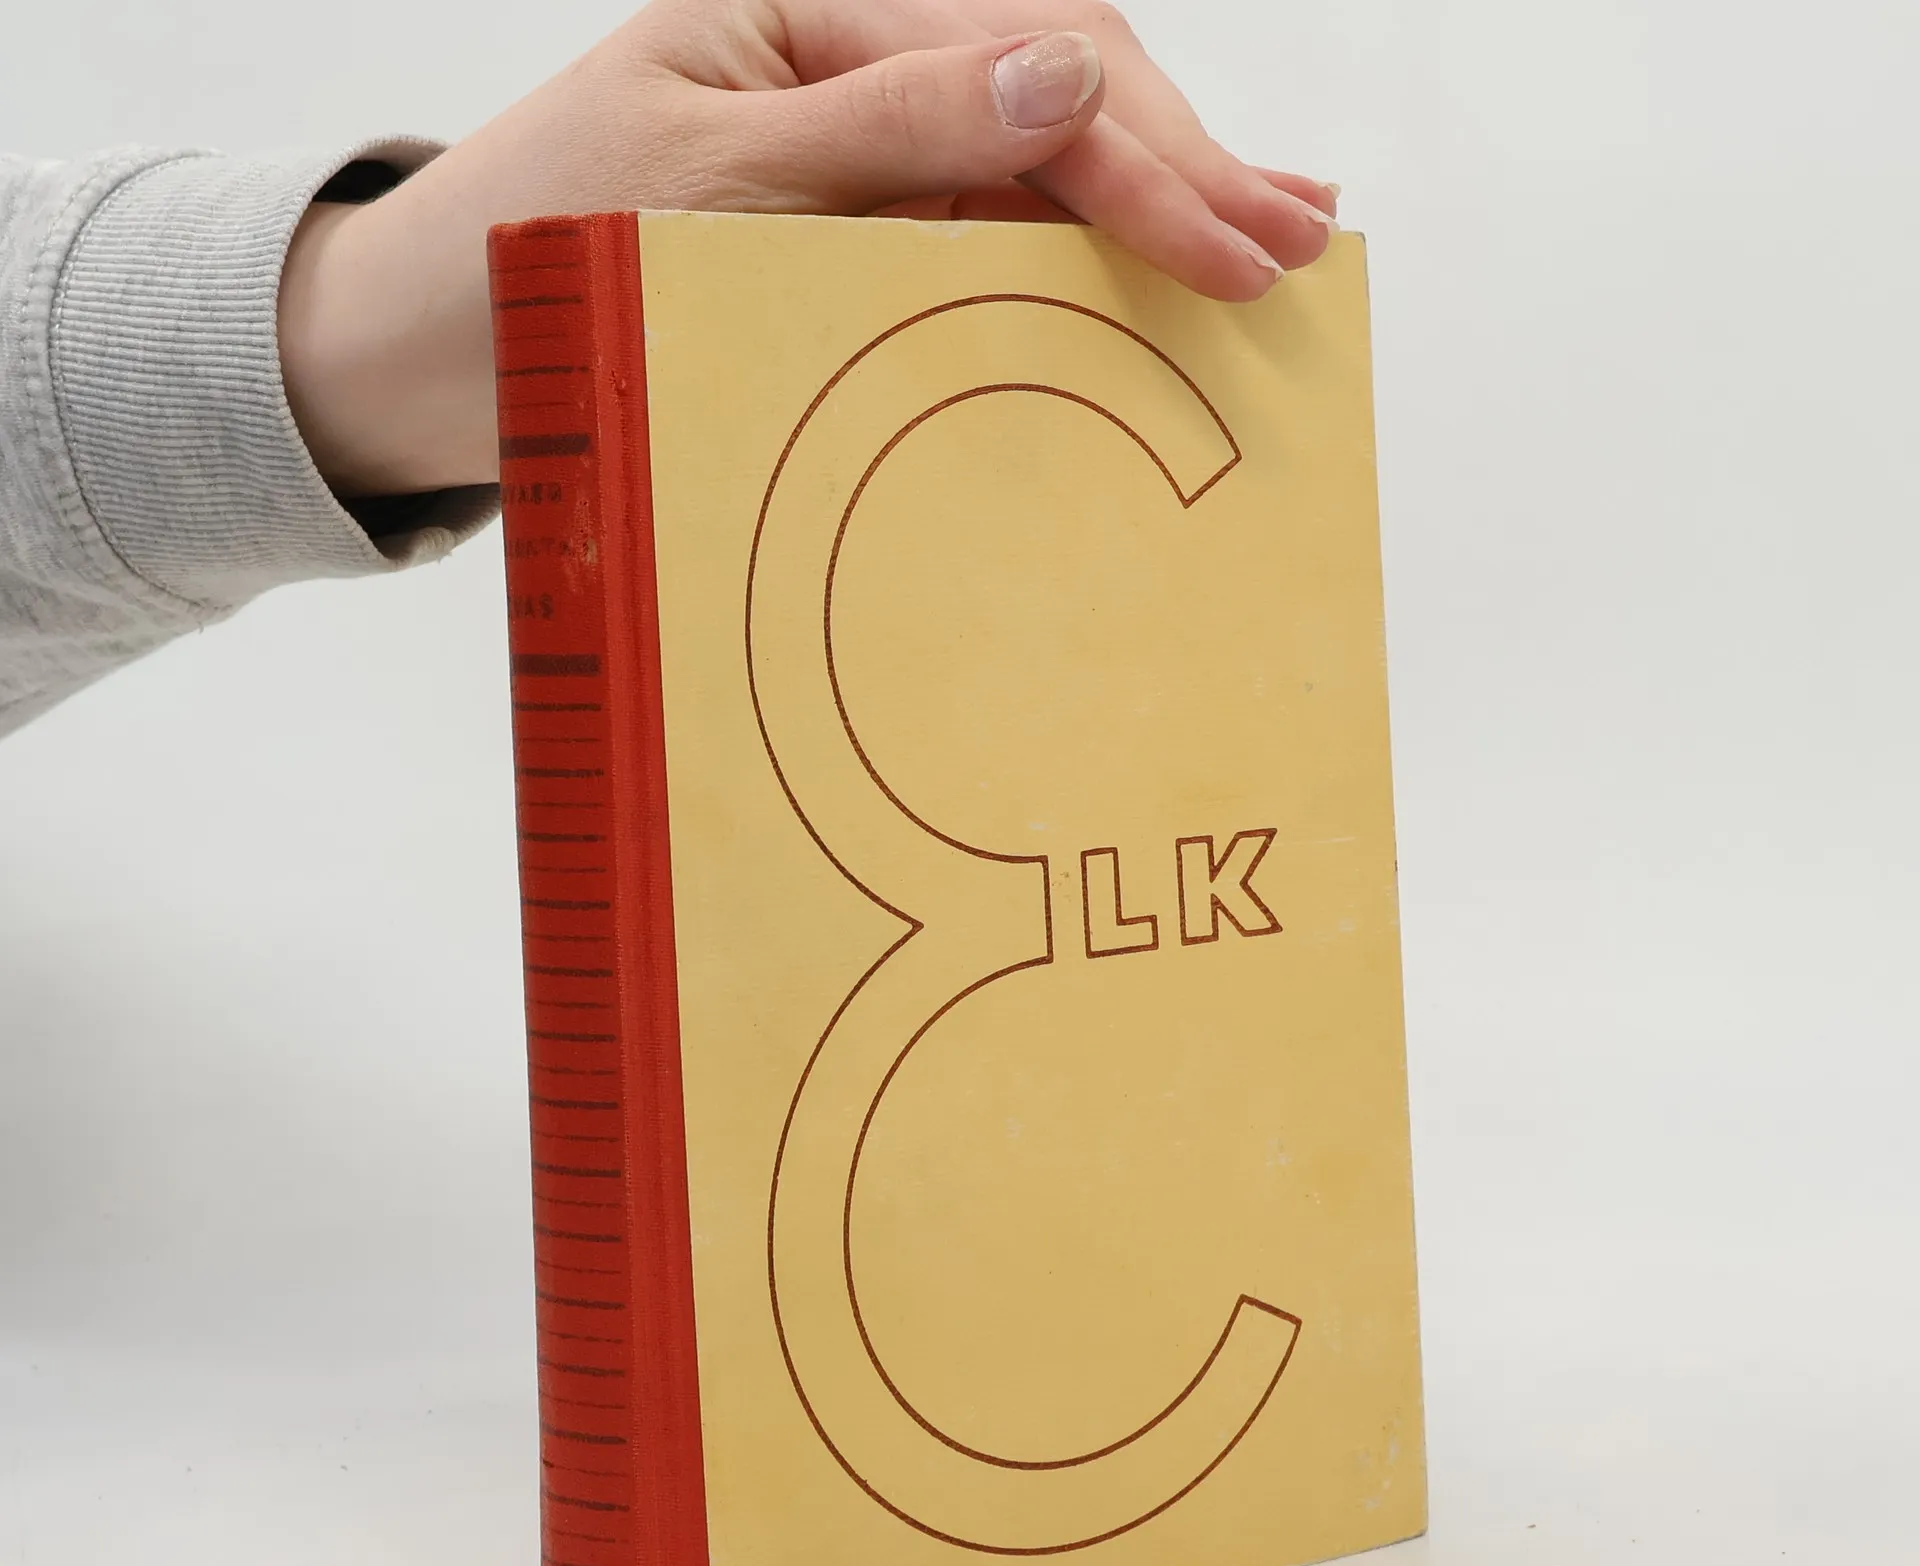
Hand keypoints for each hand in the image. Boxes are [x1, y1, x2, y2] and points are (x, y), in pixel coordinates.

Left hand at [278, 0, 1338, 497]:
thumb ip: (883, 127)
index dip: (1141, 161)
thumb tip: (1060, 77)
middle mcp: (843, 65)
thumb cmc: (528, 258)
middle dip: (1184, 167)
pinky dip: (1083, 247)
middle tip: (1301, 244)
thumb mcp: (702, 178)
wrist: (419, 356)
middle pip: (1053, 88)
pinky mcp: (847, 222)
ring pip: (1038, 153)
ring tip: (1276, 238)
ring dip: (1162, 195)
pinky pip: (987, 225)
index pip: (1017, 66)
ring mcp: (852, 143)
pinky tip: (1161, 255)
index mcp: (806, 18)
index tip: (1239, 248)